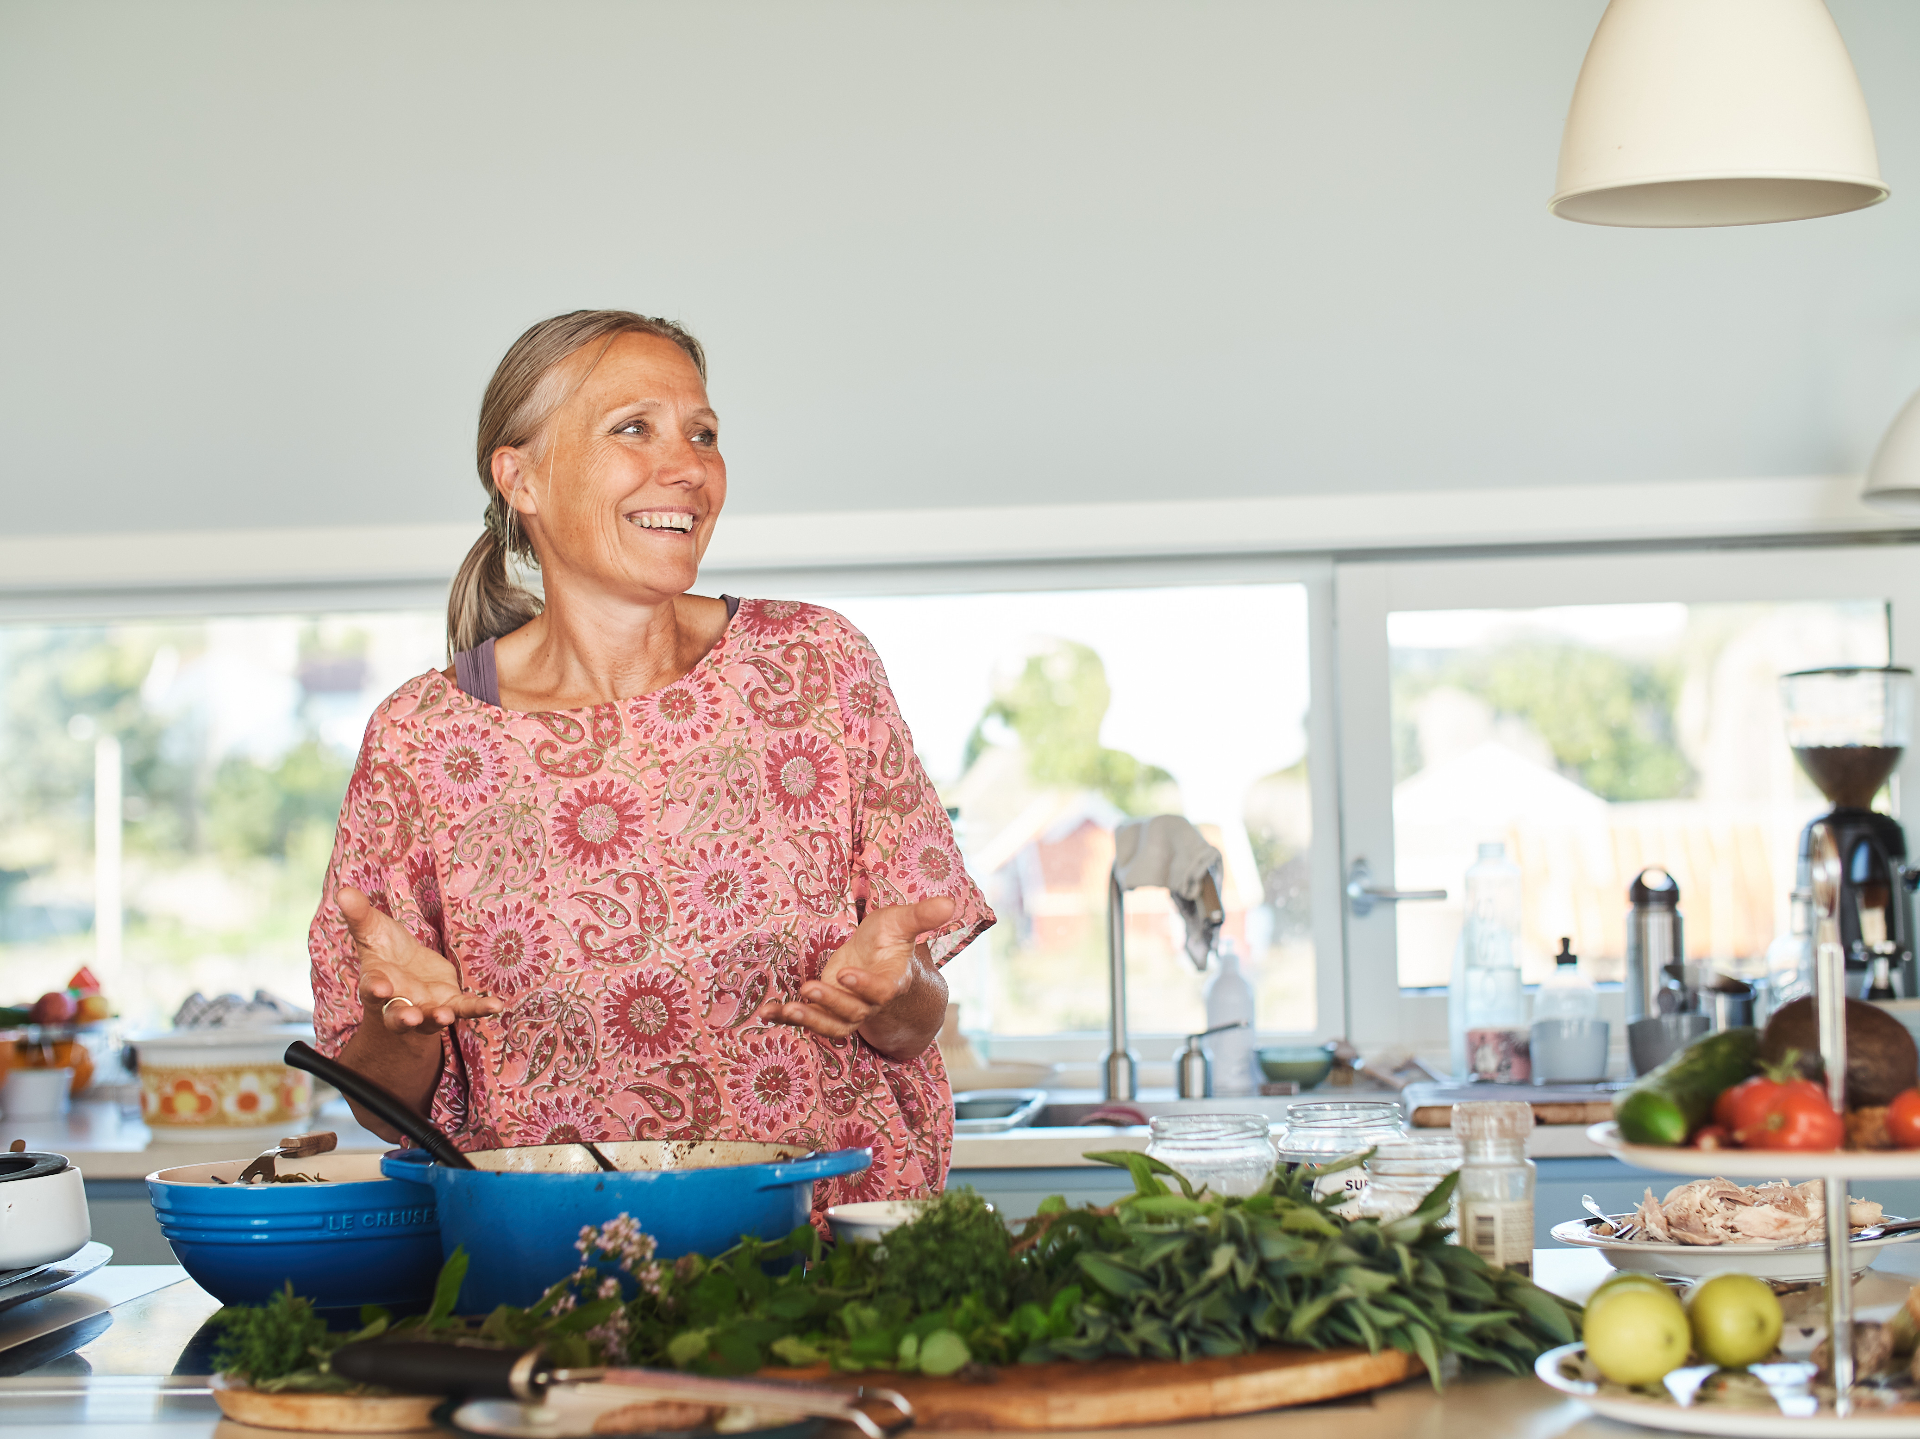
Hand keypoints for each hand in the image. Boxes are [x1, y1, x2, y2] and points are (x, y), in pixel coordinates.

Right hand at [338, 886, 503, 1036]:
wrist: (406, 974)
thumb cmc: (385, 952)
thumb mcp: (373, 931)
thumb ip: (360, 915)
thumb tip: (342, 890)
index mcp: (377, 983)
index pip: (373, 988)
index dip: (376, 989)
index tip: (379, 988)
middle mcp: (399, 1001)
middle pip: (396, 1015)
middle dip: (402, 1016)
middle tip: (409, 1017)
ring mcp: (425, 1007)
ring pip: (428, 1018)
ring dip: (437, 1018)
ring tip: (445, 1017)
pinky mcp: (449, 1003)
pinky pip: (464, 1009)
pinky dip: (478, 1008)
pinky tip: (495, 1004)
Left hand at [755, 896, 954, 1048]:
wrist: (879, 963)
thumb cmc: (890, 941)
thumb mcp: (902, 922)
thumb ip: (923, 916)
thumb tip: (951, 902)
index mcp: (890, 982)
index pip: (880, 991)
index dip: (864, 986)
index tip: (846, 974)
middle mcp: (869, 1002)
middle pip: (852, 1011)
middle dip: (830, 1002)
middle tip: (808, 988)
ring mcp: (847, 1010)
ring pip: (831, 1024)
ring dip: (808, 1019)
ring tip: (786, 1009)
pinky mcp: (826, 1009)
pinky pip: (808, 1021)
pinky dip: (787, 1018)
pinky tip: (767, 1012)